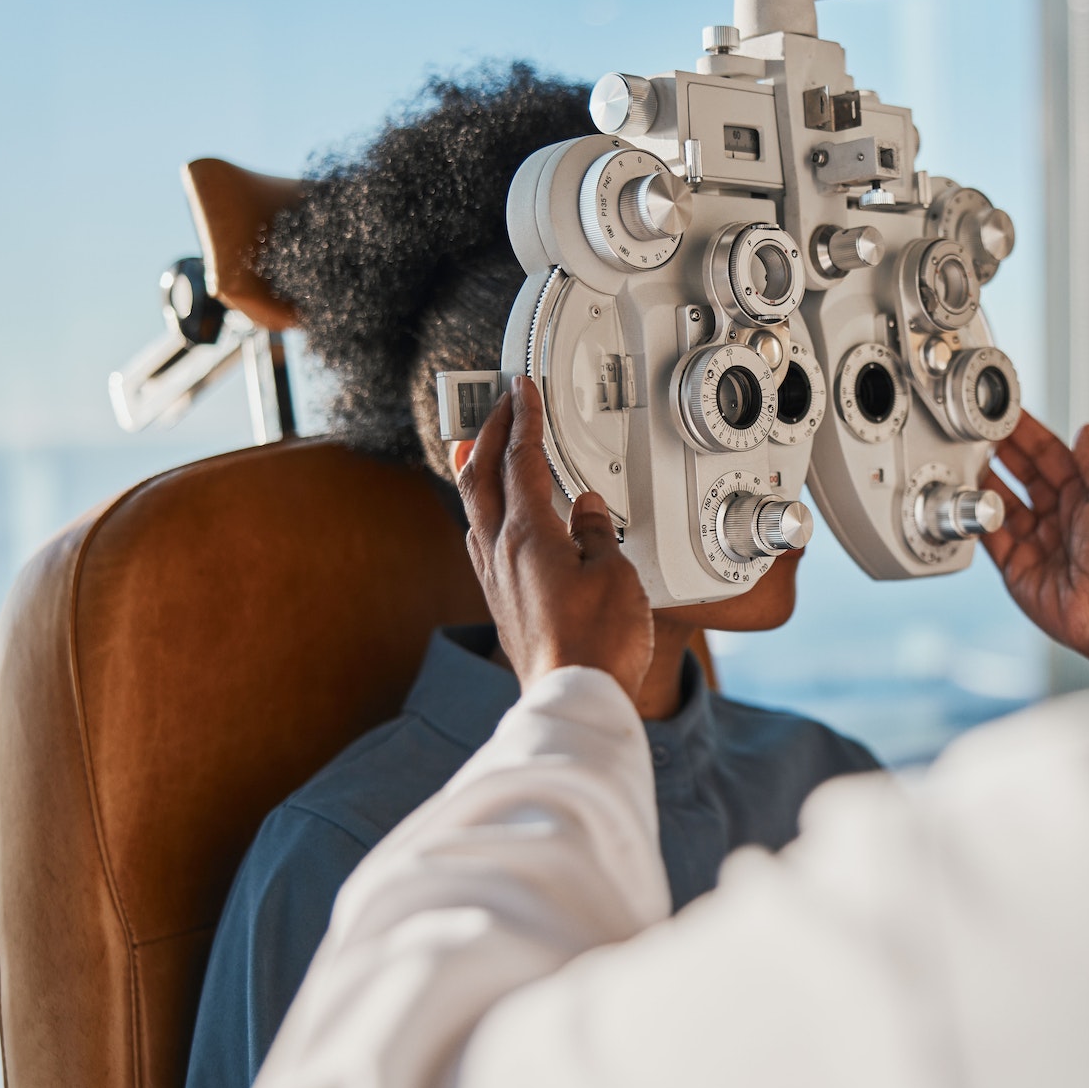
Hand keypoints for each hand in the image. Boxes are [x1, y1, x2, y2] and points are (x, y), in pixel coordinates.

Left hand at [456, 376, 653, 698]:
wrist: (573, 697)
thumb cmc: (597, 644)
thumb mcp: (615, 575)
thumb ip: (596, 532)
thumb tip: (585, 508)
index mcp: (528, 536)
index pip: (521, 460)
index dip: (523, 418)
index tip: (522, 389)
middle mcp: (500, 554)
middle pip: (481, 477)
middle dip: (488, 433)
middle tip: (496, 405)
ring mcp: (495, 580)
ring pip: (472, 509)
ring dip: (476, 470)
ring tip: (478, 449)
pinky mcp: (501, 604)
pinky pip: (480, 541)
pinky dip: (483, 511)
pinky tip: (493, 519)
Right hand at [981, 413, 1088, 696]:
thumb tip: (1086, 431)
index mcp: (1087, 499)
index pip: (1051, 458)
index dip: (1029, 436)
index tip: (1009, 417)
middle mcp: (1061, 520)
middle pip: (1024, 478)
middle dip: (1003, 455)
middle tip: (981, 434)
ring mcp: (1039, 545)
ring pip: (1004, 506)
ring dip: (988, 484)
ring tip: (970, 461)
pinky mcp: (1019, 570)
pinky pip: (992, 540)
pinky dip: (979, 521)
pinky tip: (970, 501)